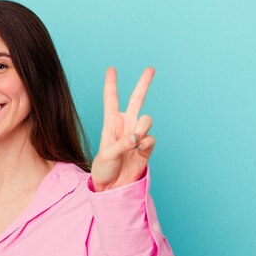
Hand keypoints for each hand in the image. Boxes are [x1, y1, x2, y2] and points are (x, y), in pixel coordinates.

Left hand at [90, 67, 155, 190]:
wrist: (112, 187)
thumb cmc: (103, 169)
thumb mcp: (106, 155)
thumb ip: (121, 144)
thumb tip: (137, 137)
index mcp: (111, 123)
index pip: (111, 99)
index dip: (111, 84)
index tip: (111, 69)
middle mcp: (125, 125)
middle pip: (136, 100)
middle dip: (144, 84)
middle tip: (151, 69)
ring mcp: (137, 135)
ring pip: (147, 119)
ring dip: (142, 128)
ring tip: (134, 140)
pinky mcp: (146, 148)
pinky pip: (151, 138)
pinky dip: (146, 143)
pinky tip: (139, 149)